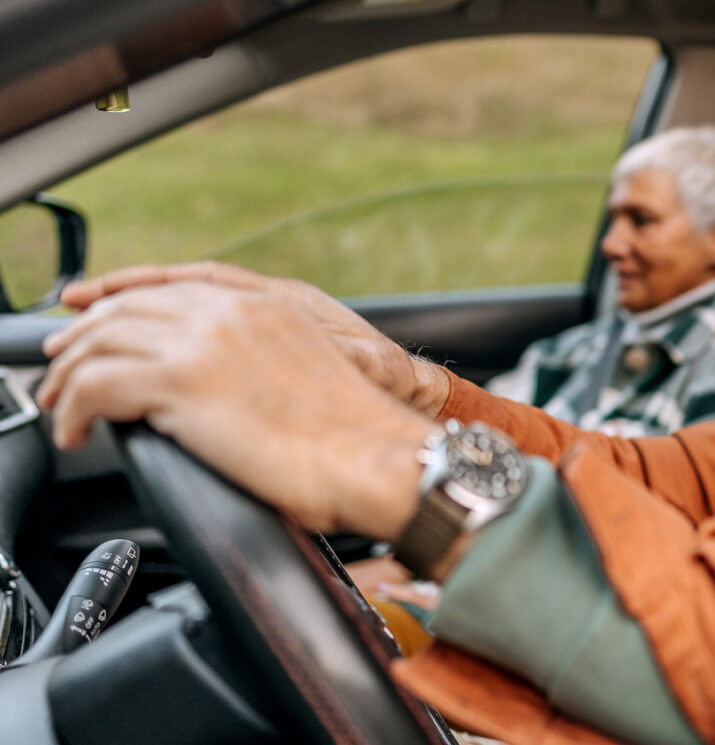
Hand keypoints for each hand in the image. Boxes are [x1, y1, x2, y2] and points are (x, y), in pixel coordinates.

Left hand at [40, 280, 435, 540]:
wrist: (378, 455)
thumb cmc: (359, 437)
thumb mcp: (313, 373)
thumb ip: (270, 360)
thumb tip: (234, 388)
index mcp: (271, 304)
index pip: (176, 282)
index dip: (125, 294)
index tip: (92, 311)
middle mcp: (234, 312)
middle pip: (130, 305)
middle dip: (85, 333)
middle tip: (61, 365)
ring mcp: (206, 342)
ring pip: (103, 338)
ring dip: (70, 372)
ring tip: (61, 403)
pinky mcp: (182, 383)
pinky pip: (96, 384)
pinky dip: (74, 408)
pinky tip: (78, 429)